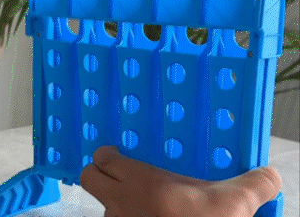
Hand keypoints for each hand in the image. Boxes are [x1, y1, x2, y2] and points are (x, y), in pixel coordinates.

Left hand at [80, 146, 281, 216]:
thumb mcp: (233, 204)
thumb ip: (254, 183)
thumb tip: (272, 174)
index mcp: (139, 182)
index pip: (102, 158)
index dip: (107, 153)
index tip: (118, 152)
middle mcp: (119, 204)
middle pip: (90, 178)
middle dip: (100, 172)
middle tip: (120, 173)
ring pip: (102, 205)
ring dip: (115, 200)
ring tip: (138, 199)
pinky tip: (145, 215)